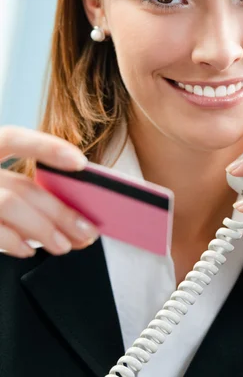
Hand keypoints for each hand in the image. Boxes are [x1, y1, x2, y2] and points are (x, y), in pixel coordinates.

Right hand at [0, 126, 99, 257]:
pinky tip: (29, 250)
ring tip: (65, 245)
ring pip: (10, 205)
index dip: (47, 147)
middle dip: (59, 210)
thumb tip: (67, 204)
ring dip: (43, 229)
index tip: (81, 163)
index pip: (13, 138)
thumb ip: (14, 182)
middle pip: (21, 186)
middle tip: (87, 230)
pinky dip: (13, 241)